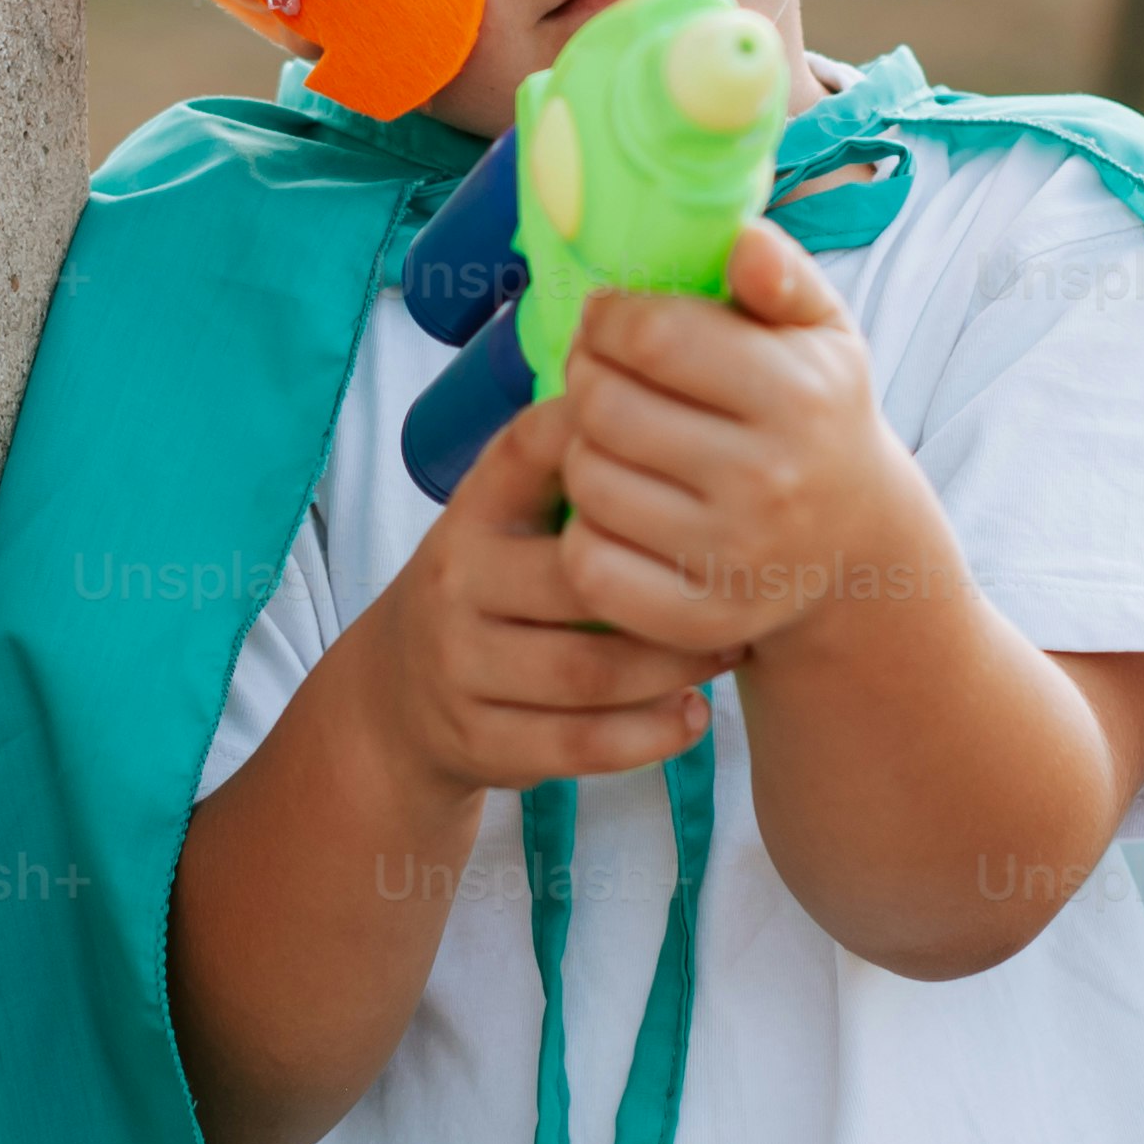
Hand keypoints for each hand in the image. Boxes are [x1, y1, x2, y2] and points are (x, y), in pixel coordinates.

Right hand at [355, 390, 734, 801]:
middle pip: (579, 579)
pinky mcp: (480, 741)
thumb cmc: (494, 589)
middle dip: (670, 587)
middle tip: (744, 585)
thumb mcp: (506, 519)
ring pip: (587, 673)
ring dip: (673, 667)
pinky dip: (649, 736)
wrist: (399, 698)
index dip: (605, 435)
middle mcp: (456, 579)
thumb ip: (572, 473)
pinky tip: (692, 716)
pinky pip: (579, 745)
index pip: (531, 449)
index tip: (688, 441)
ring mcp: (461, 666)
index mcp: (473, 508)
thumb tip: (687, 399)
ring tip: (729, 652)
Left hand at [547, 220, 933, 678]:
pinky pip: (589, 562)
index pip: (650, 336)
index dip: (609, 318)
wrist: (855, 547)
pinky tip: (616, 509)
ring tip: (615, 443)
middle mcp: (770, 480)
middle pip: (605, 406)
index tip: (612, 322)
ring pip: (588, 480)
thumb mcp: (823, 335)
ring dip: (583, 452)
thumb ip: (783, 275)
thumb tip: (743, 241)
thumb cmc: (817, 416)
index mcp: (799, 396)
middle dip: (587, 380)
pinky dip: (586, 532)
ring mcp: (734, 556)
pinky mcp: (699, 617)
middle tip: (602, 379)